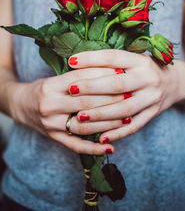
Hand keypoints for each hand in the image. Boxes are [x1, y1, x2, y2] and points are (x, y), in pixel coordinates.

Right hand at [10, 67, 124, 154]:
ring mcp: (51, 124)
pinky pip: (76, 145)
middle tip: (132, 94)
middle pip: (86, 102)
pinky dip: (94, 148)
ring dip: (108, 122)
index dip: (104, 75)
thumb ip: (78, 75)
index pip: (82, 79)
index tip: (123, 73)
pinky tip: (110, 148)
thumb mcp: (56, 77)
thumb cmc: (43, 88)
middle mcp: (50, 105)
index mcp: (51, 85)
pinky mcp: (54, 137)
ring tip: (128, 118)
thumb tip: (110, 69)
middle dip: (112, 98)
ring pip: (84, 125)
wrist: (21, 104)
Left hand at [67, 50, 183, 143]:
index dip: (92, 59)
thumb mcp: (133, 59)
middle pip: (117, 84)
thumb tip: (80, 63)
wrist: (174, 82)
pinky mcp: (153, 113)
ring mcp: (152, 98)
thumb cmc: (145, 69)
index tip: (72, 61)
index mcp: (140, 61)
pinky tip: (101, 138)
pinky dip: (117, 133)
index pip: (113, 58)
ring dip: (101, 114)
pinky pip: (134, 126)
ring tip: (80, 116)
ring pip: (124, 109)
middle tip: (71, 89)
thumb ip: (112, 62)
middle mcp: (148, 78)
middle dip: (92, 87)